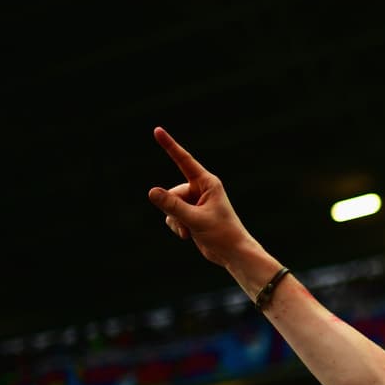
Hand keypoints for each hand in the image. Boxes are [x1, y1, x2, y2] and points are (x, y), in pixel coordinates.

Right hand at [148, 127, 256, 268]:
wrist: (232, 254)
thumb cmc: (222, 234)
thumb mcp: (195, 219)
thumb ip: (172, 206)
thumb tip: (151, 191)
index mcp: (207, 183)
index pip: (184, 161)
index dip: (169, 146)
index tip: (157, 130)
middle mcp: (200, 189)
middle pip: (172, 193)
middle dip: (175, 211)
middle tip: (189, 223)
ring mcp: (195, 202)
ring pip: (169, 206)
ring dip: (176, 221)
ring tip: (192, 231)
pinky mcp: (190, 214)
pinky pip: (171, 216)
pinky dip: (177, 227)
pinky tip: (189, 235)